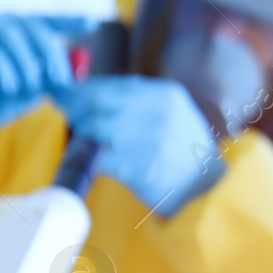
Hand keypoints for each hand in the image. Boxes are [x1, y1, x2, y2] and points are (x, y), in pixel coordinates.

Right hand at [0, 15, 84, 138]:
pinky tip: (10, 87)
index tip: (93, 24)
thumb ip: (45, 81)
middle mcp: (1, 22)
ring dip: (27, 66)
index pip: (48, 21)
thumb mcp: (26, 91)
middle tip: (62, 81)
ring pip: (14, 37)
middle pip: (36, 28)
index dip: (70, 21)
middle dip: (53, 56)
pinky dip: (5, 71)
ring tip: (30, 88)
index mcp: (19, 31)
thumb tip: (68, 77)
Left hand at [58, 76, 222, 215]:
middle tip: (70, 118)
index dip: (83, 90)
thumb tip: (92, 95)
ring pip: (95, 127)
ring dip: (83, 135)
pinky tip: (96, 162)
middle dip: (76, 109)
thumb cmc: (183, 152)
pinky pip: (100, 158)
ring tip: (85, 142)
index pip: (112, 84)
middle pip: (98, 102)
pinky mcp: (139, 167)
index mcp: (166, 94)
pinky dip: (92, 160)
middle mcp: (158, 111)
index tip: (65, 95)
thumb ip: (140, 102)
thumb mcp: (174, 114)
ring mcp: (149, 138)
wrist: (206, 187)